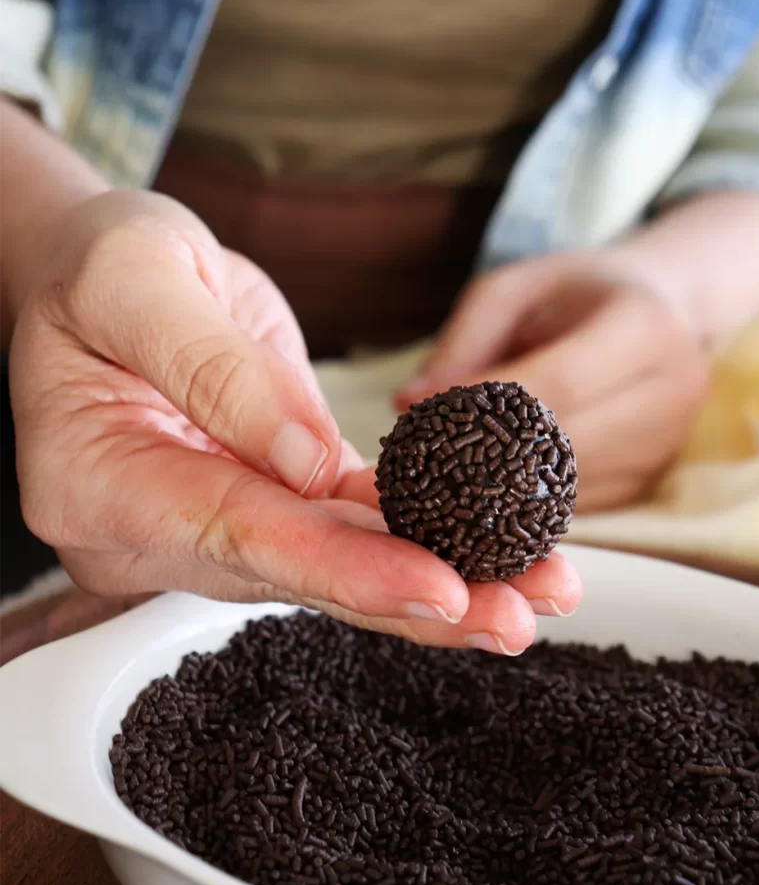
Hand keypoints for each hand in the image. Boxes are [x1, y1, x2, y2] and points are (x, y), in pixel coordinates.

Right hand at [9, 190, 580, 652]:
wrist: (107, 275)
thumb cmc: (102, 267)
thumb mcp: (137, 279)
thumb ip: (212, 368)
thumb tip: (308, 461)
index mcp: (98, 482)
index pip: (234, 533)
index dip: (340, 566)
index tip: (437, 587)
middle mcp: (155, 528)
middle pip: (297, 573)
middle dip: (413, 598)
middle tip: (516, 616)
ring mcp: (212, 523)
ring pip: (334, 564)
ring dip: (436, 581)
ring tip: (534, 591)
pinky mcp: (266, 500)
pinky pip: (347, 529)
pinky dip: (417, 539)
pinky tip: (491, 550)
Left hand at [399, 251, 710, 511]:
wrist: (663, 310)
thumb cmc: (576, 293)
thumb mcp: (515, 289)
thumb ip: (462, 340)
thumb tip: (409, 402)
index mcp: (644, 326)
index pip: (561, 381)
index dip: (489, 405)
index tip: (426, 414)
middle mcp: (671, 390)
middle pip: (566, 442)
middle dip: (489, 453)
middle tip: (422, 454)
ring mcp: (666, 445)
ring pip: (568, 485)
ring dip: (502, 484)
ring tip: (449, 467)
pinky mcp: (650, 482)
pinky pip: (575, 505)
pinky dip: (526, 499)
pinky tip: (490, 482)